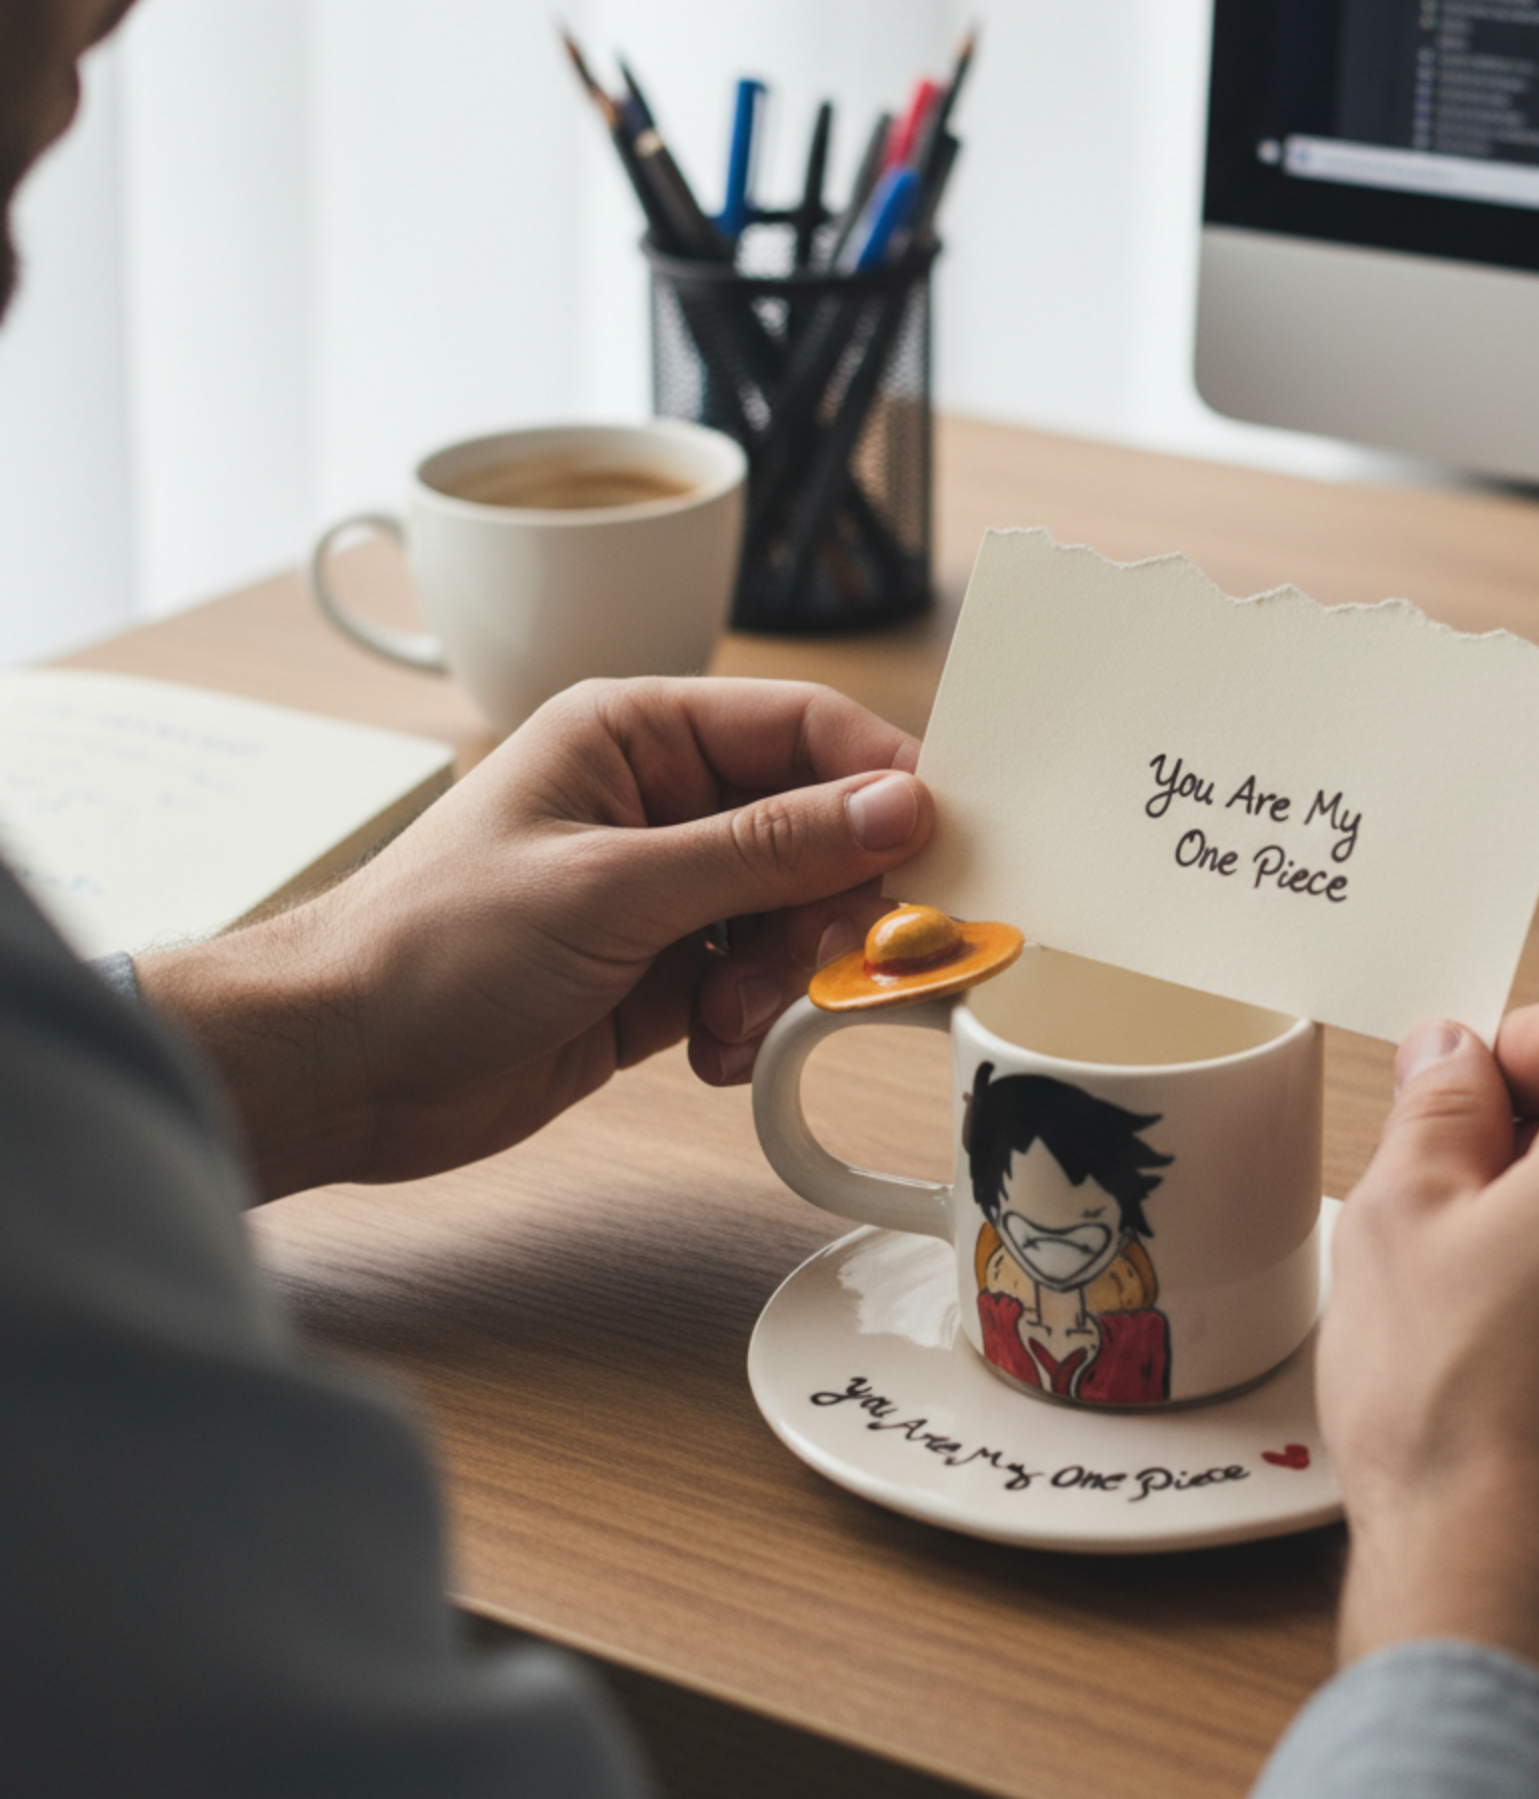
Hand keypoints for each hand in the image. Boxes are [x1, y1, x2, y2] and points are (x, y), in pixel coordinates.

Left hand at [138, 678, 934, 1200]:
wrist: (341, 1070)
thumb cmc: (433, 947)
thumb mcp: (616, 887)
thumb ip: (768, 848)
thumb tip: (900, 805)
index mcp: (636, 733)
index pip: (803, 729)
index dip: (880, 782)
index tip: (937, 847)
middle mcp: (659, 800)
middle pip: (818, 829)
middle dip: (831, 907)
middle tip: (824, 964)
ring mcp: (664, 889)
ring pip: (797, 916)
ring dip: (788, 978)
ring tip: (732, 1022)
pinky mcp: (664, 972)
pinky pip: (761, 984)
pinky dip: (758, 1024)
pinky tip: (712, 1053)